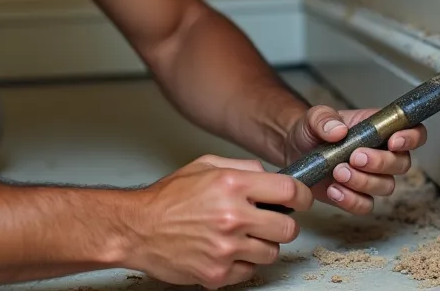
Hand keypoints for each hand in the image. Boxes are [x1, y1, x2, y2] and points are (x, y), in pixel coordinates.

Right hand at [128, 154, 312, 288]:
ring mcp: (226, 249)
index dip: (302, 196)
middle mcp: (232, 217)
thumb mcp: (204, 166)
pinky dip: (242, 263)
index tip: (301, 200)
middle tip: (269, 221)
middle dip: (283, 224)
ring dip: (262, 245)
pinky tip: (225, 251)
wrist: (137, 229)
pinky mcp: (217, 274)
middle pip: (288, 228)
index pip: (289, 191)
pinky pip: (249, 271)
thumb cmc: (167, 199)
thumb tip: (269, 175)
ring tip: (241, 237)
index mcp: (232, 185)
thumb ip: (241, 168)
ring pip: (272, 253)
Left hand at [282, 105, 427, 215]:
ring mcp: (371, 177)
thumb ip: (324, 118)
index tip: (394, 142)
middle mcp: (381, 153)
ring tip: (338, 172)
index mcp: (379, 129)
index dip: (411, 138)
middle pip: (402, 163)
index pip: (413, 132)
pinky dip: (351, 200)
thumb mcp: (314, 117)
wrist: (294, 151)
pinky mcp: (357, 196)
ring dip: (363, 181)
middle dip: (381, 162)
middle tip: (355, 157)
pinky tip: (334, 189)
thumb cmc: (311, 130)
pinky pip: (365, 205)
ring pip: (386, 186)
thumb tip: (338, 130)